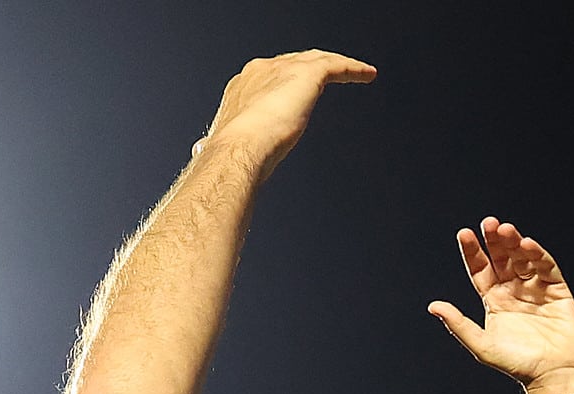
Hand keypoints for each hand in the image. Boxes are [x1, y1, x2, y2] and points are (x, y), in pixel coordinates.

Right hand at [197, 50, 375, 174]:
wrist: (238, 150)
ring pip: (317, 59)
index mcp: (242, 87)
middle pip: (294, 62)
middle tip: (330, 73)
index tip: (299, 90)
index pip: (270, 75)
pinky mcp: (306, 75)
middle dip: (312, 66)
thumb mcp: (229, 145)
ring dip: (338, 64)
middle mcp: (261, 71)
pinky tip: (367, 75)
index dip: (286, 79)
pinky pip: (335, 65)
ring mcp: (283, 70)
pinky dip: (352, 68)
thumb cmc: (232, 155)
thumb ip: (228, 143)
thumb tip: (206, 151)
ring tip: (357, 70)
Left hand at [428, 218, 573, 393]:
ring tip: (508, 231)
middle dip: (495, 240)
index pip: (480, 268)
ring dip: (515, 243)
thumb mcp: (482, 346)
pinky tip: (528, 245)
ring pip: (523, 258)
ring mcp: (536, 288)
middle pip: (502, 257)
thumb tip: (433, 306)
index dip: (472, 251)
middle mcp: (514, 290)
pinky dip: (538, 254)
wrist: (553, 374)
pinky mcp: (557, 290)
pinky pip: (547, 267)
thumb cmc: (518, 364)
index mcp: (494, 300)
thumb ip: (458, 324)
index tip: (464, 234)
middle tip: (489, 223)